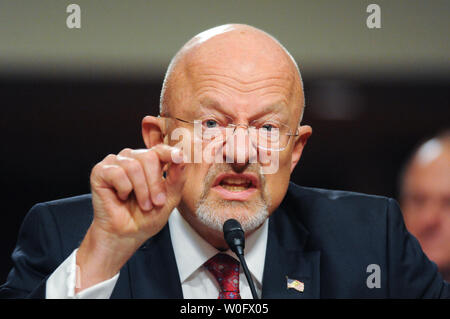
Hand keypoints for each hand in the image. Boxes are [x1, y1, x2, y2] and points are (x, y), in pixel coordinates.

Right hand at [76, 144, 185, 291]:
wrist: (126, 234)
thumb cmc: (146, 217)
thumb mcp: (169, 199)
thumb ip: (177, 178)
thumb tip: (182, 158)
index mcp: (151, 162)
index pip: (161, 149)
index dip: (170, 152)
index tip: (179, 157)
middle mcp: (134, 158)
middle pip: (149, 157)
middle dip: (155, 183)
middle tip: (156, 202)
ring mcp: (117, 163)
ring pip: (134, 166)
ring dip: (141, 191)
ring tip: (142, 204)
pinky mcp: (101, 171)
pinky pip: (117, 173)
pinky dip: (124, 189)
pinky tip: (121, 197)